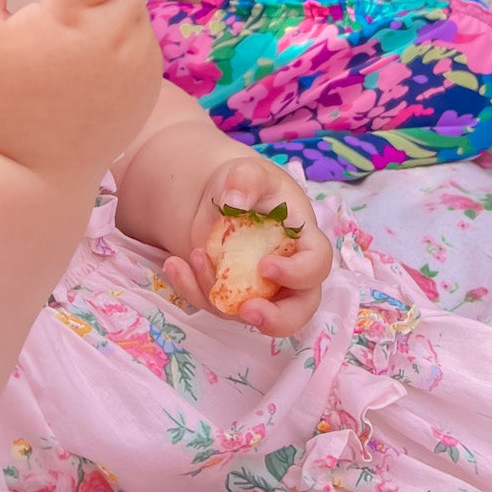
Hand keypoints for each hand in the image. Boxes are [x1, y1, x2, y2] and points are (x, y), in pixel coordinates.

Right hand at [0, 0, 161, 189]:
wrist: (32, 171)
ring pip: (139, 5)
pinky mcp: (152, 84)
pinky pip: (143, 40)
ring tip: (78, 31)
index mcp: (75, 13)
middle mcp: (118, 32)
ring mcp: (142, 60)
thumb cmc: (2, 100)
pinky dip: (123, 38)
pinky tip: (91, 63)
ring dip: (115, 4)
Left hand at [162, 156, 332, 335]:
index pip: (316, 265)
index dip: (298, 273)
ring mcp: (262, 290)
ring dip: (217, 293)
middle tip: (248, 311)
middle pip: (299, 310)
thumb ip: (247, 179)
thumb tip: (234, 203)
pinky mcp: (233, 297)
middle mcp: (290, 273)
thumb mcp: (248, 172)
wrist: (220, 196)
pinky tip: (175, 264)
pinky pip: (216, 306)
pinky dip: (192, 290)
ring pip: (248, 312)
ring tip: (196, 255)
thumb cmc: (246, 184)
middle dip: (277, 320)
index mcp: (304, 240)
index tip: (265, 265)